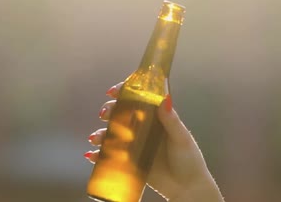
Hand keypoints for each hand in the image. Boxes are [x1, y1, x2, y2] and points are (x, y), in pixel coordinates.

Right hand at [86, 83, 223, 201]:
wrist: (187, 188)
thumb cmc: (189, 160)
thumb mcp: (181, 138)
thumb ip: (171, 120)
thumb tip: (165, 99)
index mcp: (155, 118)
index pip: (137, 99)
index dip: (124, 92)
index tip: (113, 91)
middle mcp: (142, 129)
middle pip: (121, 115)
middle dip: (109, 112)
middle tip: (104, 114)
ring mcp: (135, 145)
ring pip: (112, 135)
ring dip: (101, 134)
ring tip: (96, 138)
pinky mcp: (130, 162)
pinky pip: (111, 156)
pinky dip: (98, 155)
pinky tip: (92, 156)